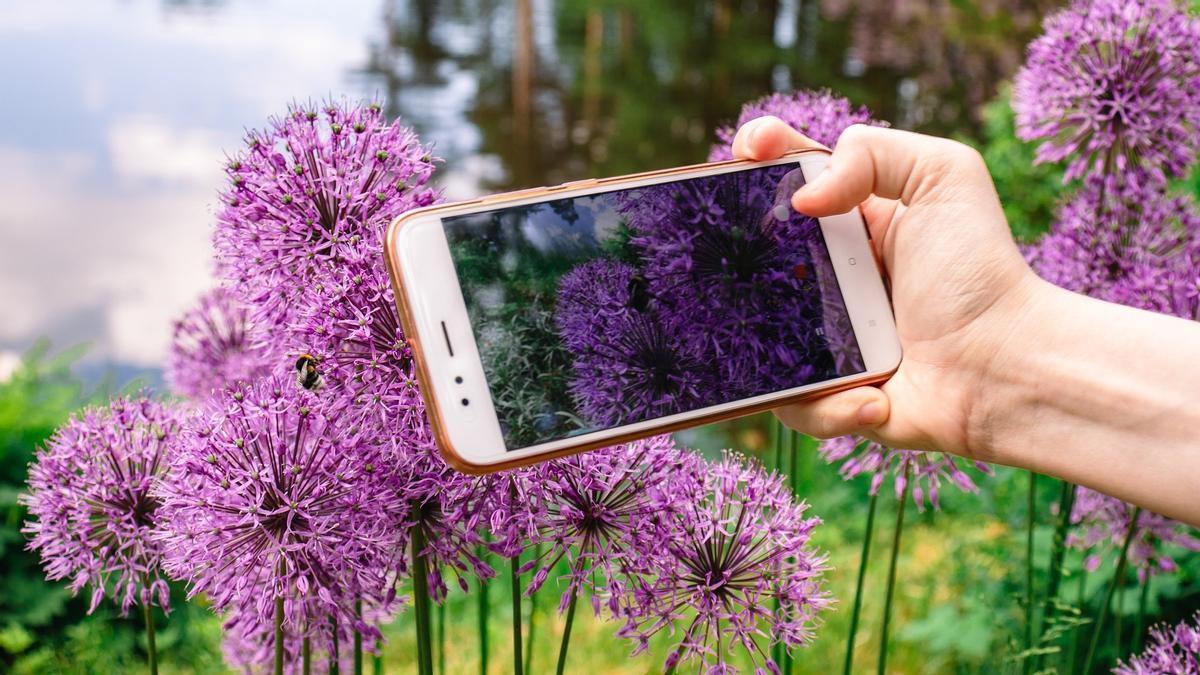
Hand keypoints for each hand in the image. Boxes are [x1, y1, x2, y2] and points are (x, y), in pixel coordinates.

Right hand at [733, 116, 1040, 458]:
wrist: (1007, 369)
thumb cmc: (979, 272)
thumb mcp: (943, 175)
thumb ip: (872, 153)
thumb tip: (802, 199)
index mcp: (850, 220)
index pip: (788, 176)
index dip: (759, 154)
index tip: (751, 150)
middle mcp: (827, 276)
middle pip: (751, 250)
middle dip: (734, 248)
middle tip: (747, 247)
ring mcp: (821, 337)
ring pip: (755, 331)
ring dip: (776, 336)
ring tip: (839, 342)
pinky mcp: (826, 396)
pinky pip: (791, 402)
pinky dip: (829, 403)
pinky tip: (873, 396)